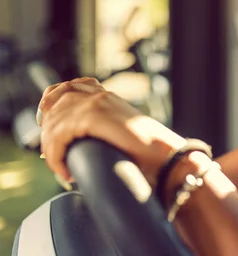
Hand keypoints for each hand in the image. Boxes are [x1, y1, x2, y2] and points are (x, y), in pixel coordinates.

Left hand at [38, 77, 185, 183]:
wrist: (167, 157)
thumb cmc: (150, 153)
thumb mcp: (118, 134)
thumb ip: (101, 131)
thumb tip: (77, 147)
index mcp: (105, 96)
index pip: (64, 89)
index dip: (49, 106)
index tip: (47, 130)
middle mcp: (99, 95)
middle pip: (54, 105)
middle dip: (48, 134)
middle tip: (56, 158)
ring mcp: (97, 103)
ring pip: (55, 121)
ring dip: (52, 148)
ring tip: (61, 167)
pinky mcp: (94, 116)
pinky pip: (60, 134)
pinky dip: (56, 155)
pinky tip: (65, 170)